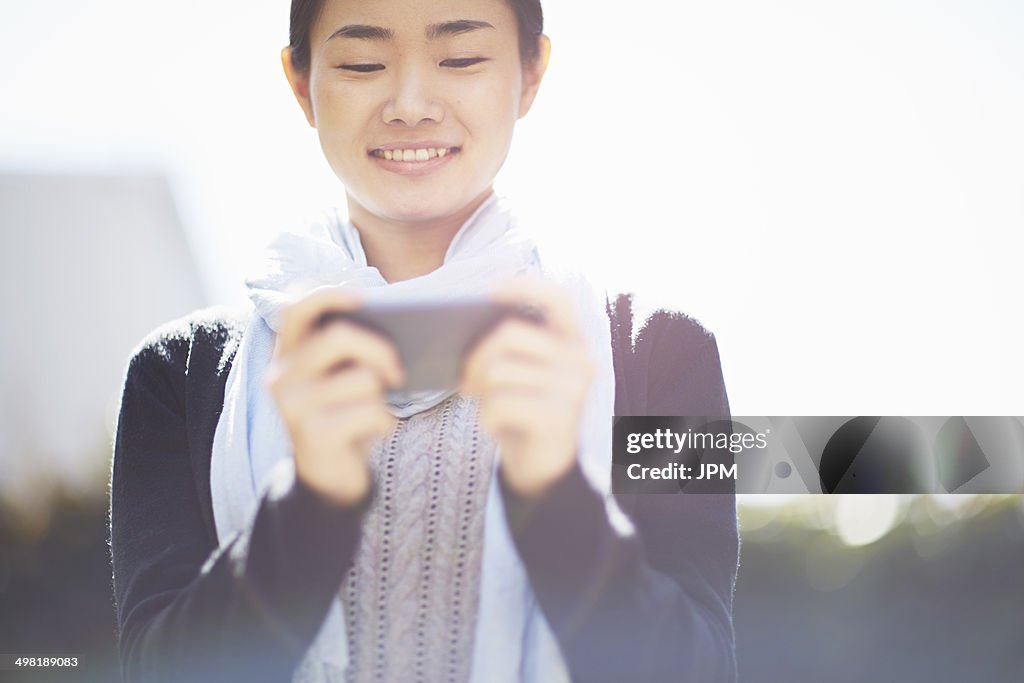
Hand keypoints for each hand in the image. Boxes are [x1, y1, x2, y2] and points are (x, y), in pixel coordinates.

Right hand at [265, 288, 403, 506]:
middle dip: (380, 349)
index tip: (364, 298)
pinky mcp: (313, 435)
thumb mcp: (343, 378)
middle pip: (338, 337)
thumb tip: (400, 324)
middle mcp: (280, 375)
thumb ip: (351, 350)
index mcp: (288, 353)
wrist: (330, 478)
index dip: (327, 294)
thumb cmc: (345, 414)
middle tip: (398, 371)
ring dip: (383, 395)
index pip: (295, 307)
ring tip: (375, 409)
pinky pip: (372, 412)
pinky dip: (386, 422)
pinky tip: (376, 431)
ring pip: (363, 378)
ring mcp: (292, 406)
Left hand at [460, 278, 593, 497]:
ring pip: (499, 371)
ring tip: (484, 405)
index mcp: (573, 343)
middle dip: (476, 355)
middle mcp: (580, 361)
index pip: (557, 297)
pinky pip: (500, 404)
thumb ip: (506, 349)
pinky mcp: (557, 418)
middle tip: (465, 378)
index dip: (524, 286)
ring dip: (480, 393)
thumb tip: (463, 331)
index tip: (490, 292)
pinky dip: (486, 419)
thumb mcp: (518, 375)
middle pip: (510, 333)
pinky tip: (494, 428)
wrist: (544, 470)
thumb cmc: (523, 413)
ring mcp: (572, 389)